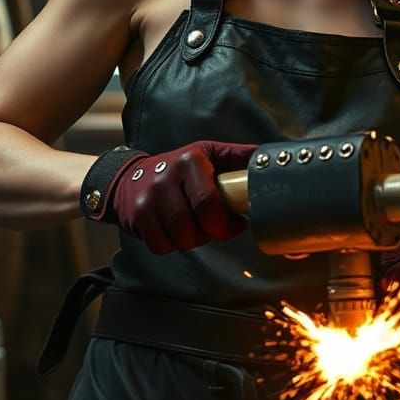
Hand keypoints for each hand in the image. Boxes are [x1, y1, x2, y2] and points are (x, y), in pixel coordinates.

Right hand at [83, 140, 255, 252]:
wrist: (128, 177)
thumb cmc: (178, 168)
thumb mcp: (207, 153)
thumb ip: (238, 157)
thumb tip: (270, 158)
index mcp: (190, 161)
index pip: (209, 203)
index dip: (226, 223)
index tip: (237, 223)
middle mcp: (166, 178)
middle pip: (196, 227)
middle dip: (210, 234)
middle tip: (212, 226)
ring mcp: (149, 199)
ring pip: (180, 239)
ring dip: (192, 240)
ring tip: (193, 226)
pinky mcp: (137, 218)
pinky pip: (161, 247)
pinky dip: (171, 245)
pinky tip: (173, 231)